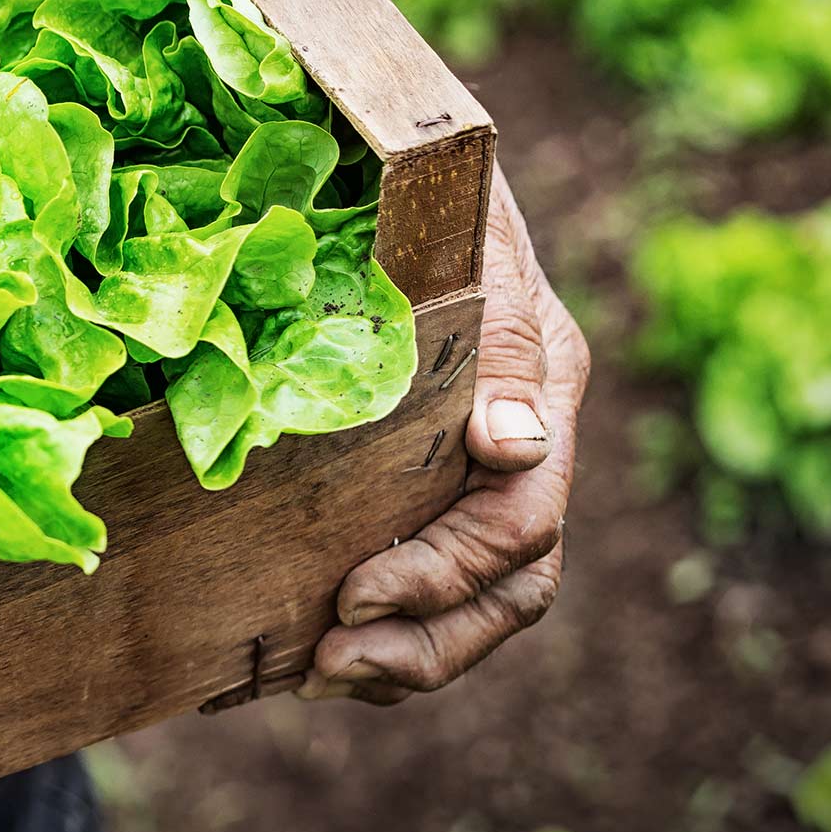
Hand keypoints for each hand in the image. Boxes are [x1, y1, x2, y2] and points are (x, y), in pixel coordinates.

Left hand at [300, 174, 589, 703]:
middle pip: (509, 588)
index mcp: (539, 385)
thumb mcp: (462, 238)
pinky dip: (367, 635)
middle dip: (424, 642)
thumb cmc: (424, 184)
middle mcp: (517, 442)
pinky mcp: (413, 481)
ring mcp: (469, 470)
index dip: (446, 573)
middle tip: (328, 664)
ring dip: (399, 657)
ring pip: (474, 605)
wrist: (384, 155)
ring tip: (316, 676)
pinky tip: (291, 658)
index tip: (355, 593)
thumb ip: (493, 338)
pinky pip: (417, 587)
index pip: (524, 520)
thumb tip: (514, 446)